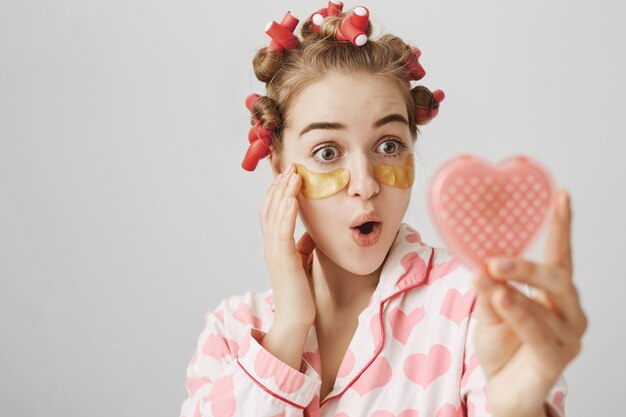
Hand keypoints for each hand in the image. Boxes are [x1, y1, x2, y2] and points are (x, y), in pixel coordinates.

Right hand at [261, 163, 316, 326]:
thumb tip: (311, 233)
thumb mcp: (303, 263)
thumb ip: (303, 247)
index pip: (272, 212)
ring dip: (284, 192)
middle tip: (290, 166)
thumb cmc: (301, 294)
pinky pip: (282, 229)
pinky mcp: (282, 259)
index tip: (288, 175)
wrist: (295, 319)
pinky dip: (287, 211)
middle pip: (270, 207)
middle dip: (280, 185)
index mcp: (275, 247)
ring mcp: (274, 252)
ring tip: (294, 174)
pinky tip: (293, 197)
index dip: (278, 192)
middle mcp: (270, 246)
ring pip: (274, 214)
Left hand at [471, 190, 587, 416]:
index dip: (561, 226)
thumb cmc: (501, 345)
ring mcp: (567, 336)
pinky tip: (503, 300)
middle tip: (497, 258)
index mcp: (553, 294)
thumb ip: (488, 287)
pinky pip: (540, 333)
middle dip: (529, 265)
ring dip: (518, 289)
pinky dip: (520, 314)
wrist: (502, 388)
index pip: (559, 255)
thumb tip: (479, 264)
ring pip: (549, 304)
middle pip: (559, 278)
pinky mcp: (556, 359)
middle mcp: (568, 311)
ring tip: (493, 276)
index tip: (561, 195)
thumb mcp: (488, 310)